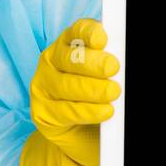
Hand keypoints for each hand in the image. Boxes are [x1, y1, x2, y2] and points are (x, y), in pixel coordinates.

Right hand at [18, 18, 120, 165]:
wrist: (82, 134)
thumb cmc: (96, 96)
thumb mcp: (104, 75)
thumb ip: (110, 64)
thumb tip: (123, 61)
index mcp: (68, 43)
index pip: (77, 31)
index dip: (89, 33)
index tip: (103, 39)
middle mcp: (52, 60)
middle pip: (70, 57)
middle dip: (93, 63)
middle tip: (113, 68)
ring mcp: (43, 85)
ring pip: (67, 85)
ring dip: (93, 89)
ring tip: (113, 92)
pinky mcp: (42, 112)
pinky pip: (66, 111)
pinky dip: (88, 111)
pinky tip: (105, 111)